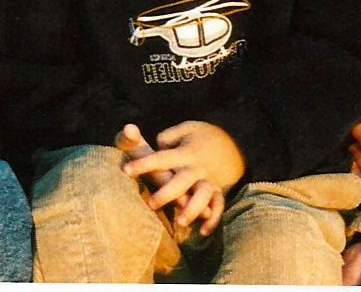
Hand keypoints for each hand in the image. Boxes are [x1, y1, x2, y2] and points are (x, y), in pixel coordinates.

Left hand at [118, 120, 239, 236]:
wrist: (235, 141)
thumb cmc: (201, 136)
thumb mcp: (185, 128)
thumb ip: (167, 137)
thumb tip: (158, 146)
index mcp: (185, 152)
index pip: (161, 158)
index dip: (144, 163)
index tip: (125, 170)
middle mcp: (197, 168)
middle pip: (182, 181)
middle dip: (167, 193)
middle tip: (150, 204)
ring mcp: (209, 180)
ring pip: (203, 196)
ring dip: (193, 209)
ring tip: (179, 222)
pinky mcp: (218, 191)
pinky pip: (218, 206)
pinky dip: (213, 219)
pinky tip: (201, 231)